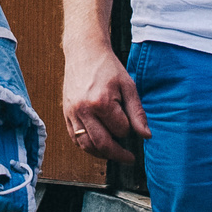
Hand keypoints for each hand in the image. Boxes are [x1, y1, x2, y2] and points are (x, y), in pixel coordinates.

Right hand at [61, 44, 148, 162]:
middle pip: (102, 144)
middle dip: (118, 154)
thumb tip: (146, 136)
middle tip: (129, 159)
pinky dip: (87, 146)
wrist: (84, 52)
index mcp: (101, 102)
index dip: (128, 128)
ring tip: (114, 153)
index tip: (130, 122)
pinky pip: (75, 139)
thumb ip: (137, 113)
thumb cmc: (108, 67)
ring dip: (101, 154)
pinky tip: (97, 146)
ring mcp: (72, 113)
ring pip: (86, 146)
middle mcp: (83, 110)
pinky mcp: (65, 113)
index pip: (120, 130)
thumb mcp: (128, 86)